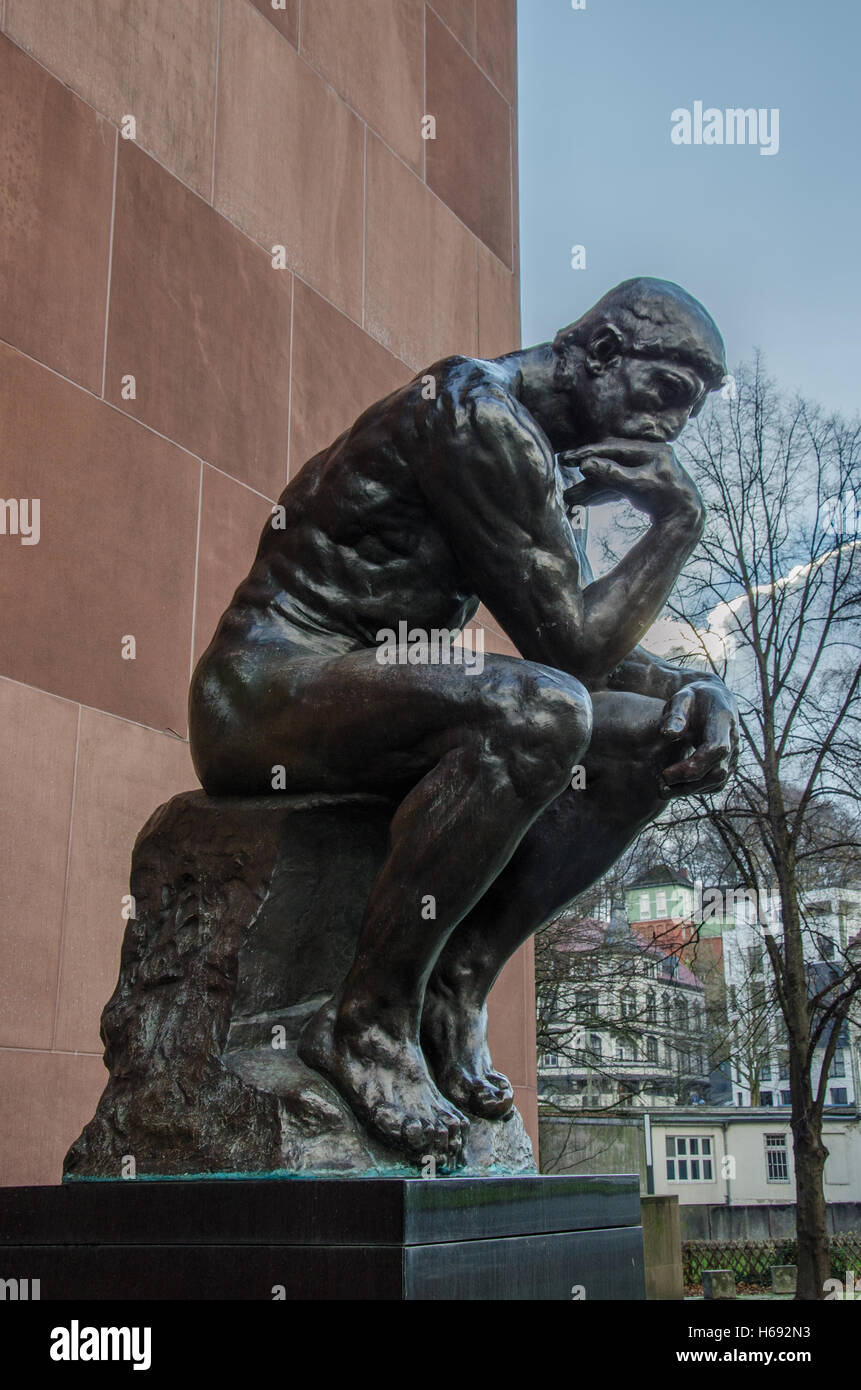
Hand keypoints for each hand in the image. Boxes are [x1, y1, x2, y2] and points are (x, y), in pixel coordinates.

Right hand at [559, 439, 703, 525]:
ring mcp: (646, 471)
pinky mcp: (644, 484)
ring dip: (592, 486)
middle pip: (610, 460)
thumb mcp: (637, 485)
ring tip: (571, 498)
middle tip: (564, 466)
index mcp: (651, 450)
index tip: (568, 457)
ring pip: (613, 475)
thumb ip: (612, 474)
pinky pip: (619, 486)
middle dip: (587, 468)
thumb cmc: (664, 499)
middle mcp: (649, 456)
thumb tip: (585, 465)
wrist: (685, 519)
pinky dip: (604, 493)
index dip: (589, 452)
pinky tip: (587, 501)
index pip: (613, 448)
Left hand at [658, 680, 737, 798]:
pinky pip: (716, 784)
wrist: (713, 698)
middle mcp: (733, 740)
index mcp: (722, 721)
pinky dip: (697, 789)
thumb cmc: (693, 698)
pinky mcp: (729, 764)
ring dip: (691, 790)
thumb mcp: (681, 698)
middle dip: (689, 784)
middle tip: (661, 785)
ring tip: (664, 790)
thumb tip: (668, 734)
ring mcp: (734, 754)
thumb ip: (675, 715)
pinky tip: (676, 786)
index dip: (694, 765)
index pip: (717, 749)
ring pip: (718, 782)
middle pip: (718, 771)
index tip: (666, 773)